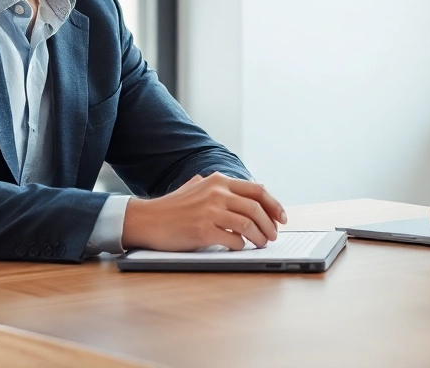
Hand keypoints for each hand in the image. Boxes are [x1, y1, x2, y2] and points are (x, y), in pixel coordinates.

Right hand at [122, 173, 286, 250]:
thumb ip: (220, 187)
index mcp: (219, 181)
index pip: (257, 191)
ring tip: (261, 244)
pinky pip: (233, 240)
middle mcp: (217, 193)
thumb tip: (249, 192)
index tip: (282, 218)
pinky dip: (241, 246)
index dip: (274, 205)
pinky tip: (240, 248)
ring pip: (248, 224)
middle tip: (273, 236)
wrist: (147, 219)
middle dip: (270, 225)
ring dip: (259, 237)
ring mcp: (210, 212)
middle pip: (256, 208)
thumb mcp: (197, 187)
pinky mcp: (203, 231)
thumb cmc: (172, 207)